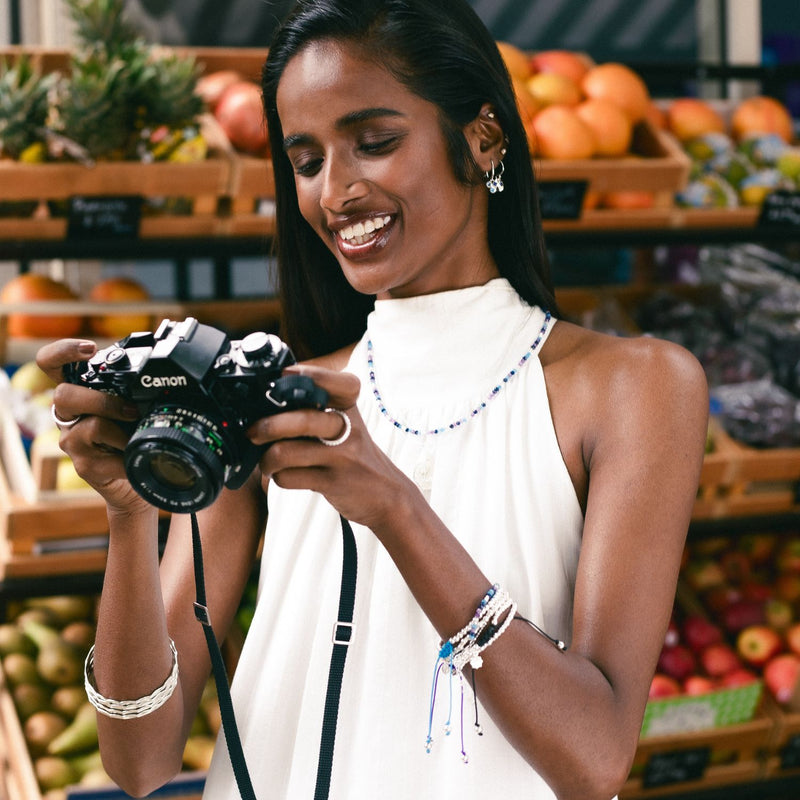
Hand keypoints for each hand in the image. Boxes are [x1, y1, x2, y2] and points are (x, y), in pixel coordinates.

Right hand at [36, 338, 151, 516]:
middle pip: (64, 395)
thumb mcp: (137, 408)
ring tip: (138, 436)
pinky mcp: (83, 464)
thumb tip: (168, 375)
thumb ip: (137, 391)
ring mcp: (72, 440)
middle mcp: (69, 414)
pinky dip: (128, 454)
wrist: (138, 480)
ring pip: (90, 425)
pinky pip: (107, 454)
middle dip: (102, 400)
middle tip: (132, 410)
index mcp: (80, 393)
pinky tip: (136, 457)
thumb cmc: (136, 437)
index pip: (53, 364)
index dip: (62, 351)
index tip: (90, 349)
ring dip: (122, 431)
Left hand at [248, 364, 414, 527]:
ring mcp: (343, 456)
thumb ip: (313, 408)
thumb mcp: (344, 423)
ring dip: (267, 459)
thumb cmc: (353, 454)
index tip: (284, 376)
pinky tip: (283, 475)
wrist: (386, 494)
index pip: (336, 382)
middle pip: (302, 419)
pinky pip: (290, 477)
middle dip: (268, 426)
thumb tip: (263, 402)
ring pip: (288, 451)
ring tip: (267, 462)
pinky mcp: (334, 482)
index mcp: (349, 405)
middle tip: (253, 432)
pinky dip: (279, 477)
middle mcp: (349, 427)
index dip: (309, 374)